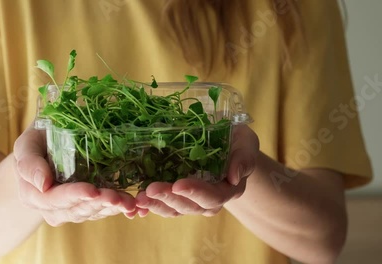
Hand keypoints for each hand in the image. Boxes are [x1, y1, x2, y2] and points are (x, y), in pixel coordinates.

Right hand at [14, 123, 135, 225]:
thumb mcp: (27, 144)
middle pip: (75, 210)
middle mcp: (50, 207)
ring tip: (128, 202)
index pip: (53, 199)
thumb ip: (30, 163)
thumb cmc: (37, 140)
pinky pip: (100, 211)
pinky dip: (117, 209)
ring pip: (91, 213)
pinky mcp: (85, 206)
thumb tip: (43, 184)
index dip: (73, 195)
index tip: (92, 190)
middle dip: (98, 204)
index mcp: (32, 194)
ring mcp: (68, 209)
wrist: (47, 143)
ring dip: (111, 209)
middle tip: (117, 198)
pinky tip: (132, 206)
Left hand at [132, 125, 258, 217]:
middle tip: (150, 189)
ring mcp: (192, 201)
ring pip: (174, 209)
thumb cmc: (237, 142)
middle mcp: (209, 201)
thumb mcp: (245, 143)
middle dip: (169, 198)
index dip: (196, 192)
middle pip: (189, 206)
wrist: (227, 147)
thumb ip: (243, 157)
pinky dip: (150, 206)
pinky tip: (136, 203)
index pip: (213, 196)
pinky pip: (164, 206)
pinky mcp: (178, 197)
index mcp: (228, 189)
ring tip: (139, 197)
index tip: (178, 184)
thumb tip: (234, 175)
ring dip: (156, 204)